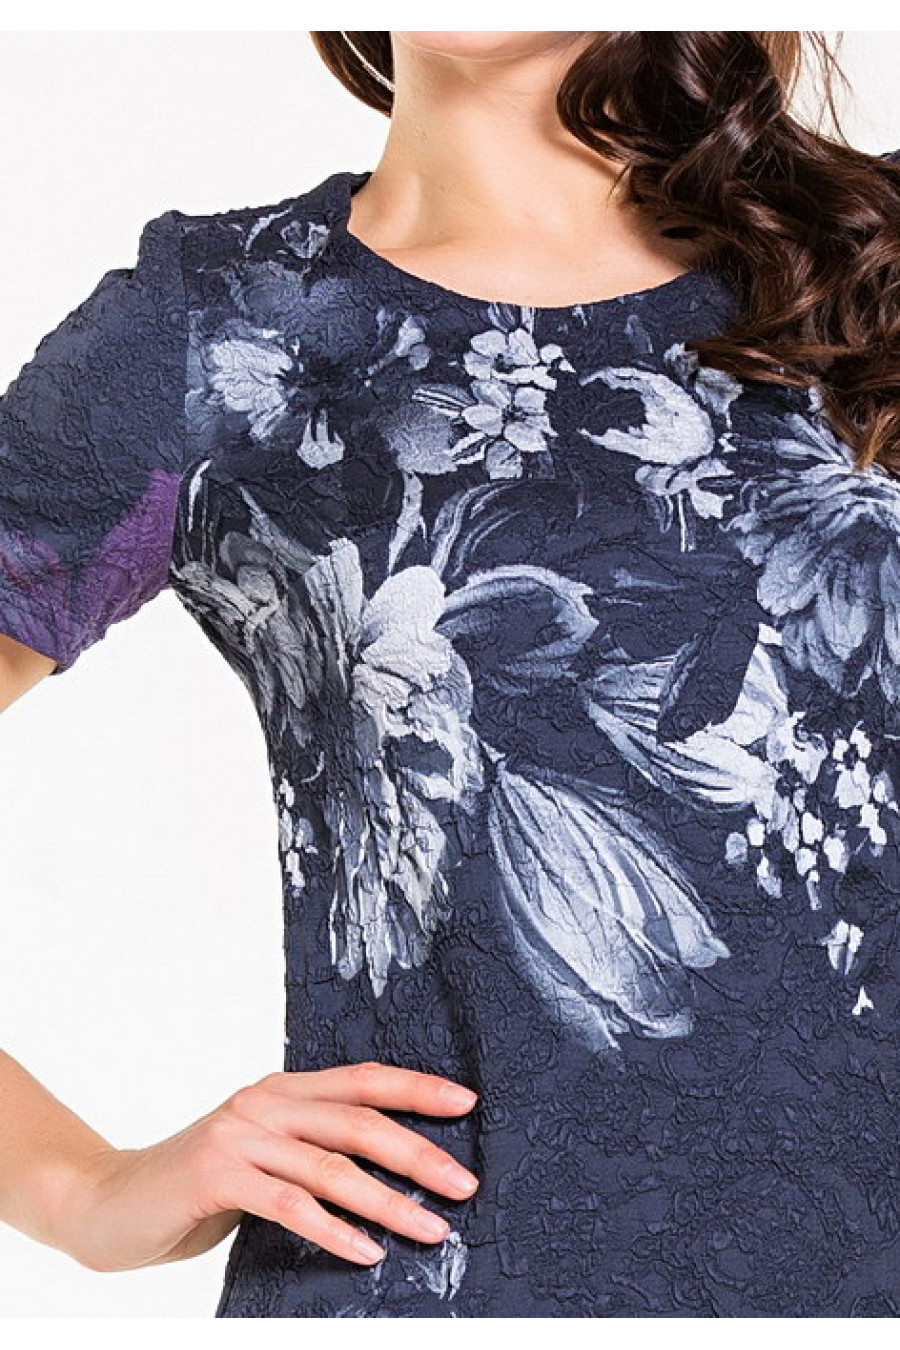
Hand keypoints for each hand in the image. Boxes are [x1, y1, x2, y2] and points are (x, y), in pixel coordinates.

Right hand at [57, 1062, 479, 1272]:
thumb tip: (391, 1168)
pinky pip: (289, 1204)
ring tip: (431, 1230)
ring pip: (331, 1167)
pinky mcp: (218, 1175)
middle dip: (418, 1152)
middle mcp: (264, 1102)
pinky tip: (366, 1252)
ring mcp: (240, 1136)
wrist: (111, 1203)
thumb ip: (311, 1148)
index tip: (467, 1102)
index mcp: (282, 1089)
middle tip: (464, 1184)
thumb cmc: (200, 1185)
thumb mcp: (262, 1153)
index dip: (416, 1087)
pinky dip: (334, 1230)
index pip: (362, 1079)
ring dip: (388, 1202)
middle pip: (358, 1121)